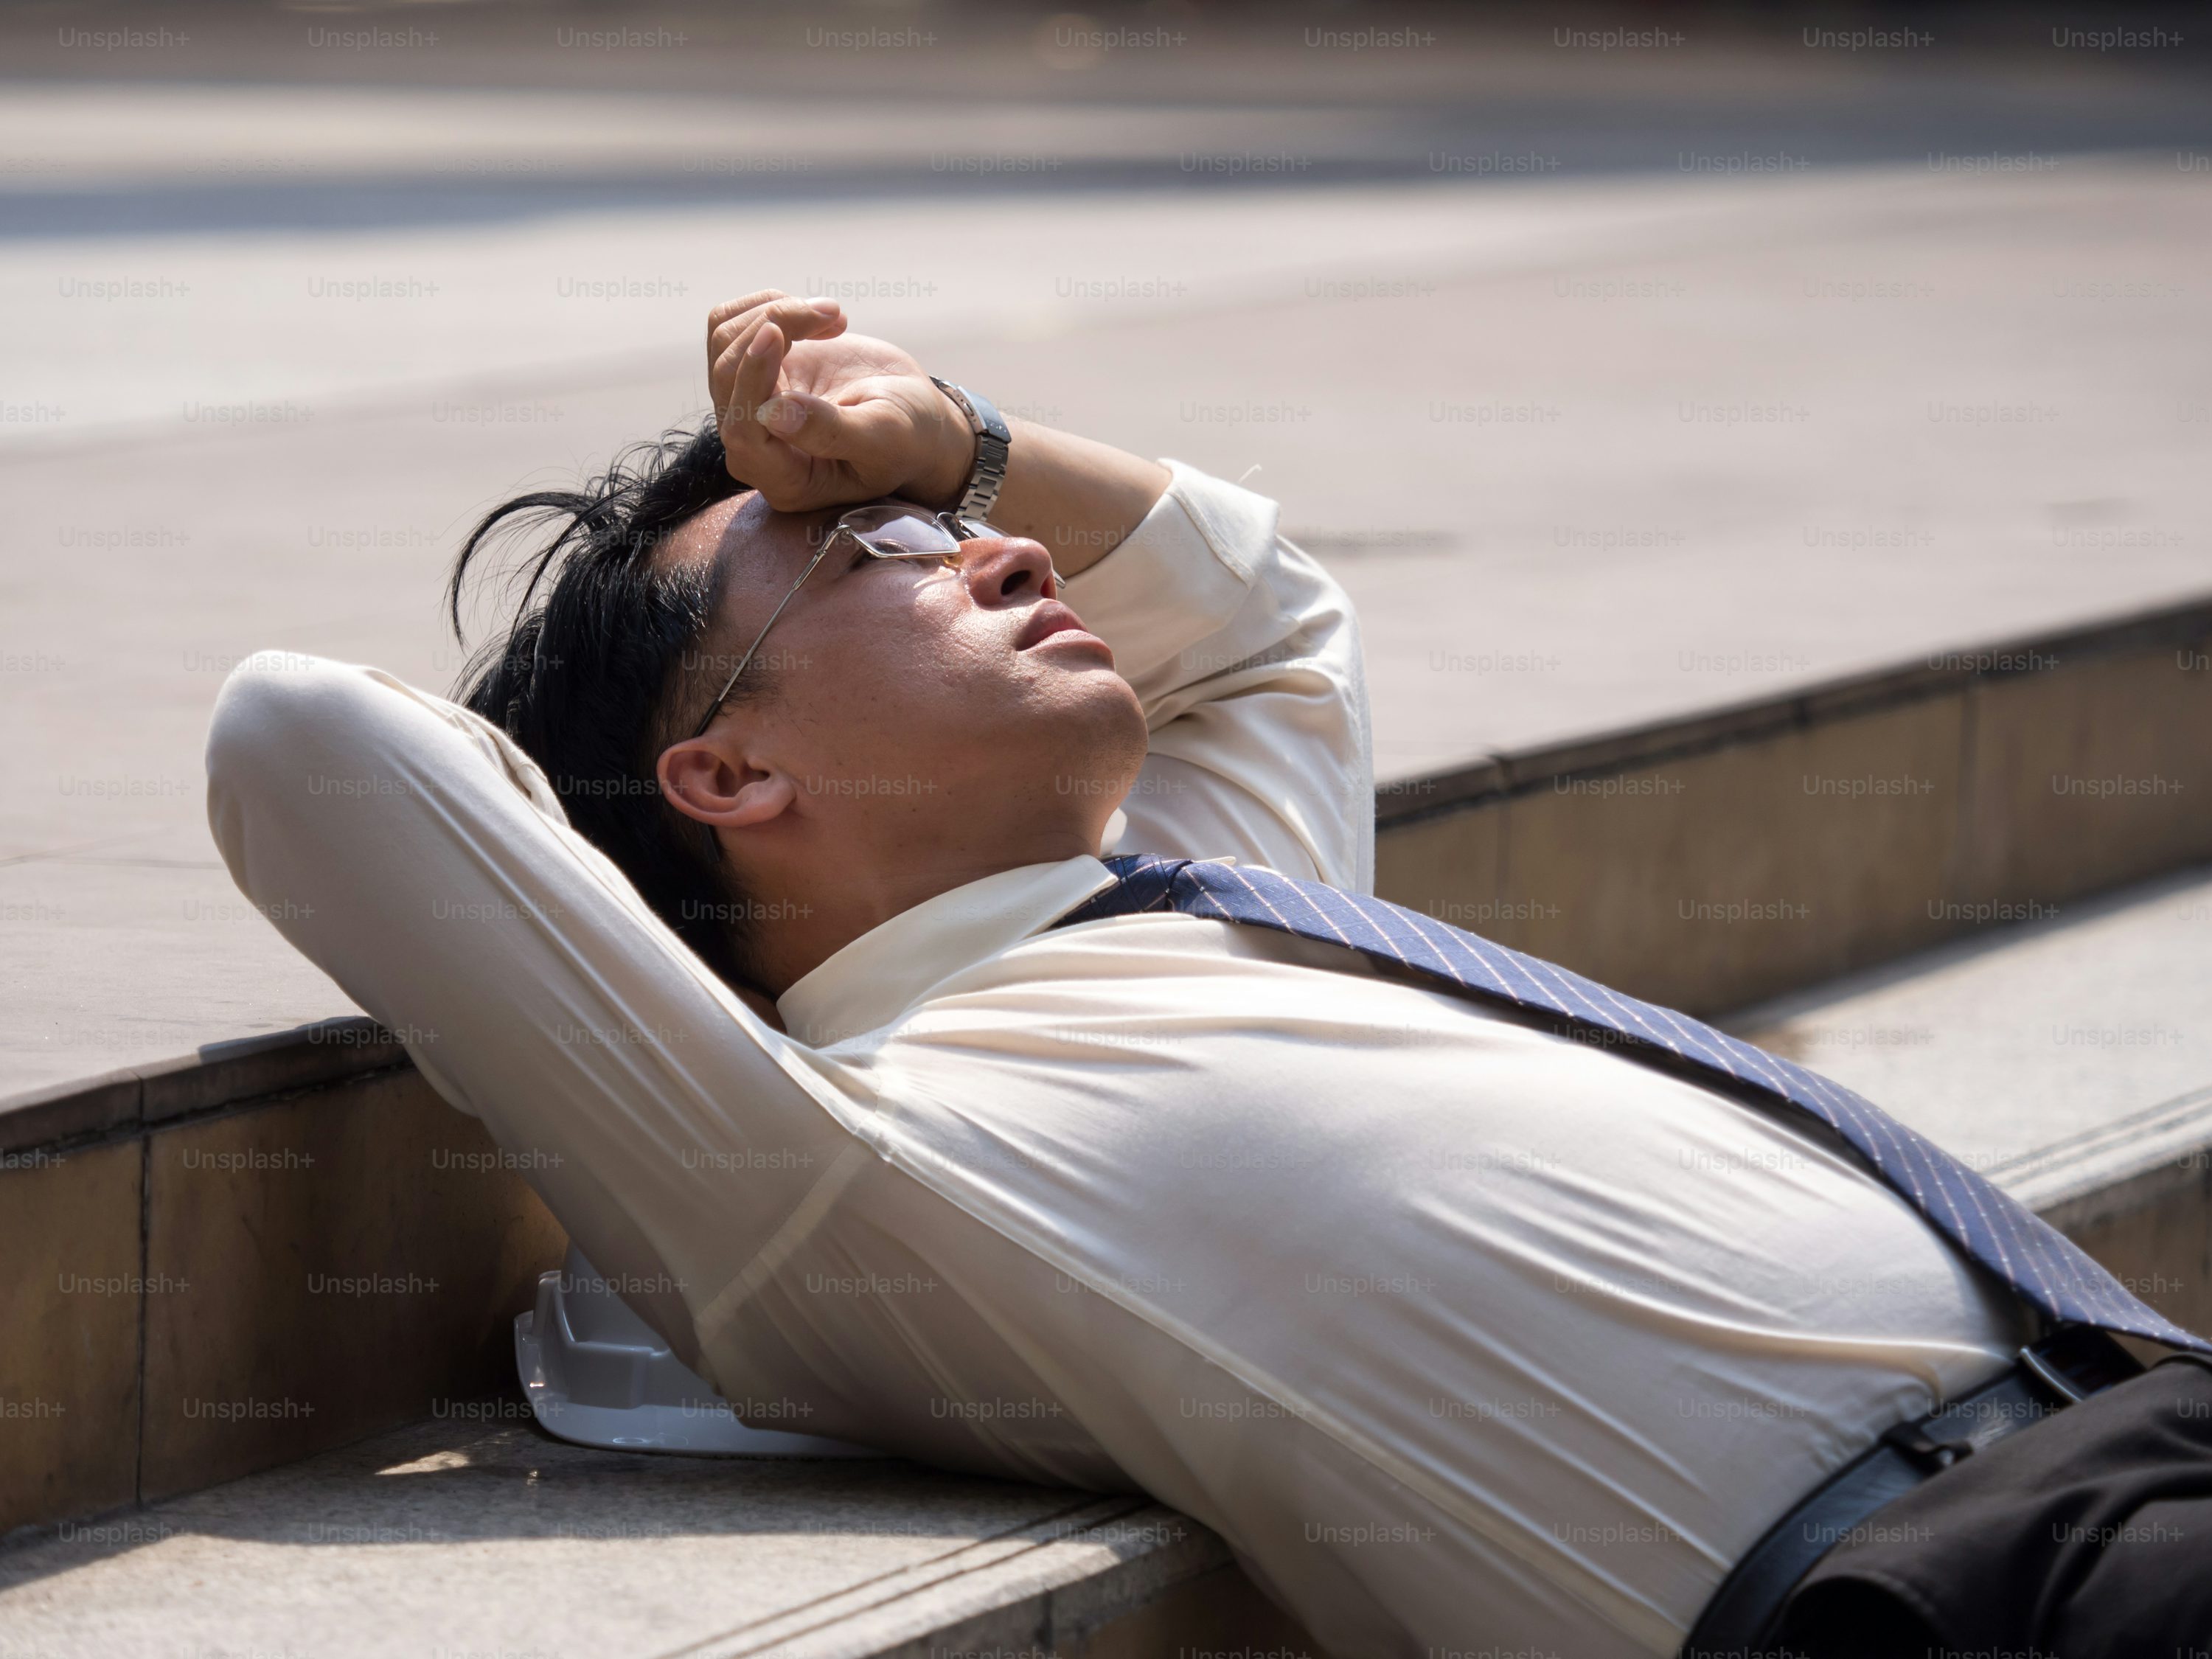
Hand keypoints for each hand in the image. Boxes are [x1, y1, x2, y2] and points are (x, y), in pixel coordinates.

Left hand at [705, 291, 972, 511]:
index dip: (752, 379)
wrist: (912, 417)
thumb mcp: (882, 439)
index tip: (776, 333)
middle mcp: (755, 444)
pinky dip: (771, 305)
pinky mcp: (752, 368)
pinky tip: (816, 319)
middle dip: (773, 328)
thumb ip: (831, 432)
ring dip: (774, 311)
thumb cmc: (906, 439)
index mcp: (785, 478)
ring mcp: (748, 402)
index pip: (743, 430)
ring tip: (831, 316)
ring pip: (724, 341)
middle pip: (727, 375)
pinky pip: (732, 324)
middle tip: (830, 314)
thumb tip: (770, 412)